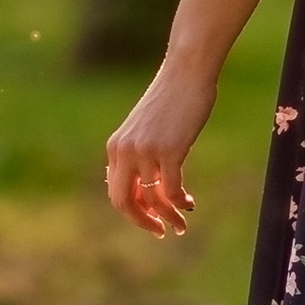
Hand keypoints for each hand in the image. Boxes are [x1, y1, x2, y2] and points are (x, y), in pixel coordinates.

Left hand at [105, 58, 215, 238]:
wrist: (186, 73)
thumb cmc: (171, 100)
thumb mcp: (146, 130)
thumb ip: (140, 156)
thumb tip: (147, 190)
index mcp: (115, 147)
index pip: (115, 192)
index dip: (133, 212)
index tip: (151, 220)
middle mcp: (125, 151)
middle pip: (123, 202)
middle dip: (142, 222)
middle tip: (160, 232)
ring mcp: (145, 151)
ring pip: (152, 199)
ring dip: (168, 217)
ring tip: (181, 226)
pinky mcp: (169, 150)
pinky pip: (171, 189)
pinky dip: (180, 202)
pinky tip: (189, 204)